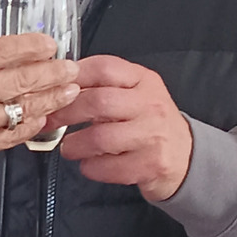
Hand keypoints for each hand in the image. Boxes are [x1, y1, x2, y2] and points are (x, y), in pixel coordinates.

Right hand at [0, 33, 80, 236]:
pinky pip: (17, 132)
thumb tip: (4, 61)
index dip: (29, 45)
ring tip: (70, 89)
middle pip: (20, 77)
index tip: (49, 42)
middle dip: (52, 71)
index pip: (0, 50)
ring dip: (52, 97)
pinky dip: (35, 123)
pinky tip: (47, 116)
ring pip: (25, 106)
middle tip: (72, 66)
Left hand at [53, 55, 192, 201]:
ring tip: (68, 147)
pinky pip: (110, 167)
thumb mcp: (133, 93)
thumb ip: (101, 85)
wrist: (186, 156)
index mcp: (142, 80)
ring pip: (101, 137)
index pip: (104, 68)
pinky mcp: (152, 165)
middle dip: (65, 113)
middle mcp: (150, 104)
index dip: (74, 76)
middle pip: (98, 102)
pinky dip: (91, 168)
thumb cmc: (148, 122)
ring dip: (75, 144)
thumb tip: (57, 84)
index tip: (54, 87)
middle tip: (50, 121)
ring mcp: (153, 135)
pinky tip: (88, 164)